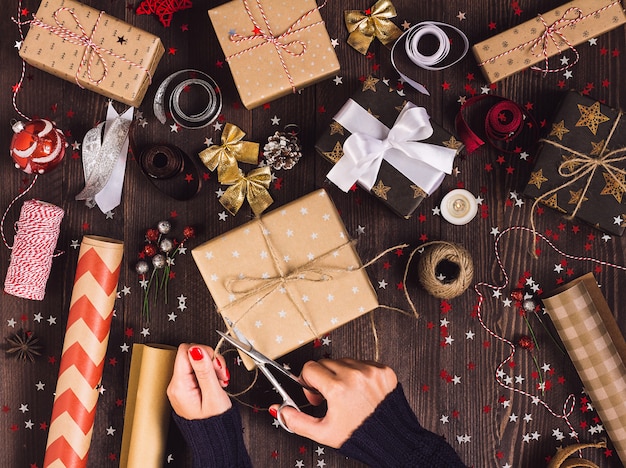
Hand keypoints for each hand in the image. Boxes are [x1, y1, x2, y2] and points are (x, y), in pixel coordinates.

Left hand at [167, 343, 231, 419]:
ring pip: (196, 362)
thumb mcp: (213, 394)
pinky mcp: (188, 388)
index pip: (186, 351)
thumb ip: (204, 370)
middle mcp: (176, 385)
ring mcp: (181, 387)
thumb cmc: (215, 422)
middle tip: (220, 374)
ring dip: (212, 367)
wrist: (216, 438)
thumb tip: (196, 349)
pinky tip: (217, 382)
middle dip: (210, 360)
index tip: (215, 364)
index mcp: (179, 386)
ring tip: (220, 380)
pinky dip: (210, 373)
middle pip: (191, 355)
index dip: (204, 352)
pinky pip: (197, 371)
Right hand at [271, 358, 397, 447]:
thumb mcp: (323, 433)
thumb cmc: (359, 437)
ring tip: (348, 396)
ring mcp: (371, 371)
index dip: (308, 383)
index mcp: (338, 388)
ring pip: (344, 361)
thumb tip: (277, 409)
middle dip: (323, 378)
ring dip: (341, 374)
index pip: (310, 368)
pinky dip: (359, 373)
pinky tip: (362, 391)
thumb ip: (296, 420)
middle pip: (325, 362)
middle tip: (330, 397)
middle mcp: (354, 375)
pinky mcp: (384, 370)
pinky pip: (363, 363)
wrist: (392, 440)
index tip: (316, 394)